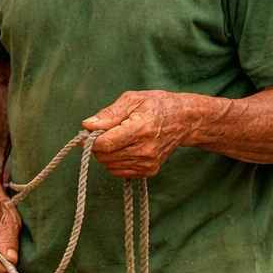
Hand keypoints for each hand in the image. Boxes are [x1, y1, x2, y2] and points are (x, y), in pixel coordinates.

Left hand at [82, 90, 197, 178]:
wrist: (184, 121)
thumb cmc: (157, 106)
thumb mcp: (132, 100)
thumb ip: (108, 114)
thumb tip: (87, 125)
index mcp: (141, 129)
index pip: (105, 144)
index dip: (92, 138)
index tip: (92, 130)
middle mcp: (145, 150)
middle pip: (104, 156)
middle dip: (98, 145)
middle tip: (106, 132)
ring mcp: (148, 163)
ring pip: (109, 165)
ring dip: (107, 153)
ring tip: (119, 138)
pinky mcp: (149, 171)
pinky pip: (118, 171)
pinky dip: (116, 161)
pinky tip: (125, 148)